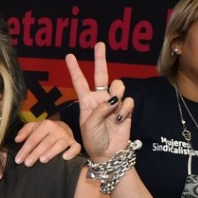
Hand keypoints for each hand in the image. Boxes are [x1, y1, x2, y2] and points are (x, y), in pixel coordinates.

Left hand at [13, 119, 80, 165]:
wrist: (63, 126)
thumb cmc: (45, 130)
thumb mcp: (33, 127)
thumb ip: (24, 132)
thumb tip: (17, 139)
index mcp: (46, 125)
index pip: (33, 139)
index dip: (25, 150)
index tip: (18, 160)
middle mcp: (57, 130)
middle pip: (45, 143)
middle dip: (35, 154)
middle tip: (27, 163)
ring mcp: (67, 136)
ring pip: (59, 145)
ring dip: (51, 153)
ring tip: (42, 160)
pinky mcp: (74, 142)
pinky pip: (76, 147)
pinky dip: (72, 152)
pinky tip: (65, 158)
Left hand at [64, 42, 133, 163]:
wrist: (108, 153)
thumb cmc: (93, 140)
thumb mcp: (88, 126)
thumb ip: (98, 110)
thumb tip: (113, 99)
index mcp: (86, 101)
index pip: (79, 81)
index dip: (75, 69)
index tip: (69, 56)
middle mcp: (100, 99)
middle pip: (101, 74)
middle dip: (100, 58)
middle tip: (99, 44)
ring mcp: (113, 103)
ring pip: (118, 85)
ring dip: (116, 94)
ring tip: (113, 110)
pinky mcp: (126, 109)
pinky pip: (128, 100)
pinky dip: (125, 108)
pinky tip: (120, 118)